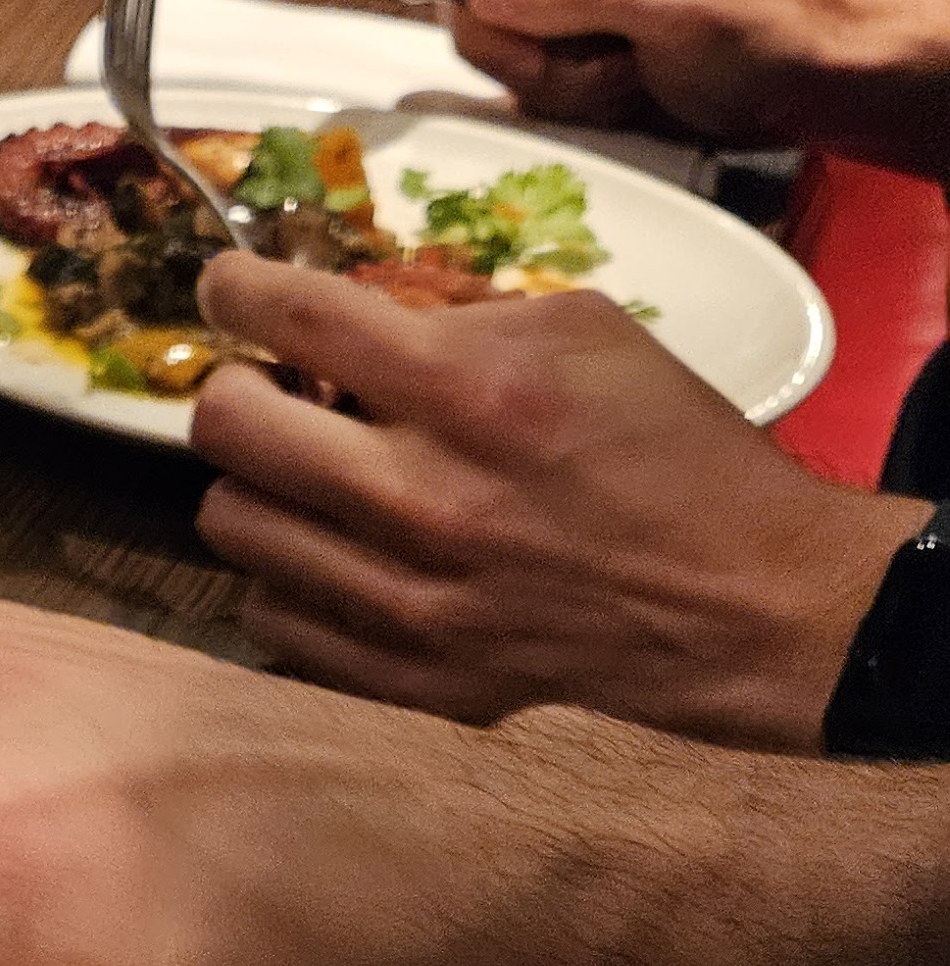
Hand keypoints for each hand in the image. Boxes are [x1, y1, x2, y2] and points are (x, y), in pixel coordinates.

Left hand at [188, 251, 924, 741]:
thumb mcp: (588, 331)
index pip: (294, 318)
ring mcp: (407, 600)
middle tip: (272, 388)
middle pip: (225, 426)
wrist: (740, 600)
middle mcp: (425, 498)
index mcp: (475, 392)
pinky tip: (340, 550)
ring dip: (257, 484)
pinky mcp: (407, 676)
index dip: (234, 289)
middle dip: (235, 387)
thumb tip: (350, 310)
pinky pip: (270, 613)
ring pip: (230, 523)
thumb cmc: (672, 449)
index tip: (226, 288)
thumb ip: (456, 313)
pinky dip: (289, 572)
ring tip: (311, 474)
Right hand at [370, 0, 857, 142]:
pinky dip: (559, 90)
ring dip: (550, 72)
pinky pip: (511, 63)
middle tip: (600, 64)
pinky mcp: (558, 20)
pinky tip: (617, 83)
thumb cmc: (764, 31)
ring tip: (621, 74)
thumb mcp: (681, 10)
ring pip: (489, 30)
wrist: (796, 80)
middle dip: (529, 38)